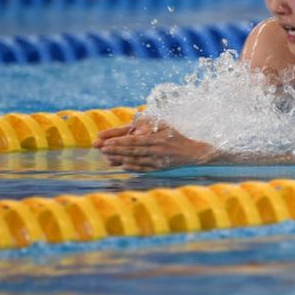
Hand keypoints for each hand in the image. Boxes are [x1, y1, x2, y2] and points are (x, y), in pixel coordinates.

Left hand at [96, 120, 213, 171]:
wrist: (193, 152)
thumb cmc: (176, 136)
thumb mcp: (164, 126)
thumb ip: (149, 126)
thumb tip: (135, 131)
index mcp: (156, 139)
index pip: (133, 140)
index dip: (119, 142)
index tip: (106, 141)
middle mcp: (156, 150)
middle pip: (132, 151)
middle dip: (115, 150)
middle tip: (101, 148)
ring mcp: (157, 161)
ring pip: (135, 160)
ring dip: (120, 159)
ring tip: (107, 158)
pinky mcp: (159, 168)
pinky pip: (143, 168)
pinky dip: (132, 167)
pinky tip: (122, 166)